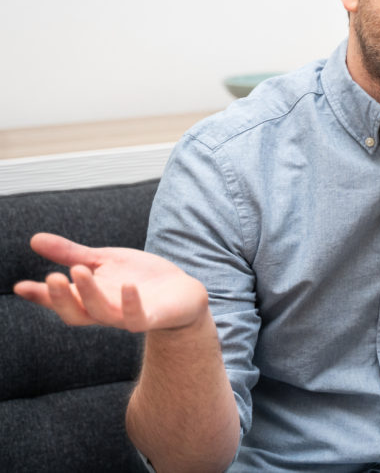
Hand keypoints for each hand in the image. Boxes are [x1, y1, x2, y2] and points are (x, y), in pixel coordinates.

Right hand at [13, 233, 207, 332]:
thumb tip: (34, 239)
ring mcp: (128, 316)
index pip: (60, 301)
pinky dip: (131, 303)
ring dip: (89, 294)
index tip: (20, 287)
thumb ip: (71, 254)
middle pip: (75, 313)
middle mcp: (105, 311)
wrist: (182, 294)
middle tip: (51, 278)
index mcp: (90, 298)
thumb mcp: (104, 260)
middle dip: (61, 298)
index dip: (41, 296)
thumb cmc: (140, 278)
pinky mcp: (152, 317)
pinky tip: (127, 286)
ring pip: (102, 313)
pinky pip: (138, 318)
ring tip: (79, 270)